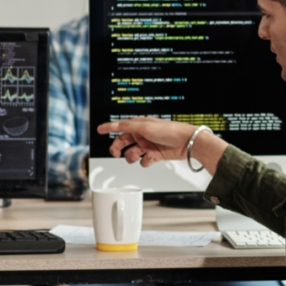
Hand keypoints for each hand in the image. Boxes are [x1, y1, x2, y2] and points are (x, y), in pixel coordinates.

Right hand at [96, 118, 226, 172]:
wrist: (187, 142)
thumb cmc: (169, 130)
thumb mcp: (145, 127)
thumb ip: (127, 127)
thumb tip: (113, 125)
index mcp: (139, 125)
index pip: (120, 126)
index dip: (109, 128)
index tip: (99, 129)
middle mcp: (142, 135)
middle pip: (123, 143)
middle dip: (118, 148)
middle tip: (115, 153)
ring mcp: (148, 145)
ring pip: (131, 154)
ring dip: (133, 156)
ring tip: (138, 155)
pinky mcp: (154, 155)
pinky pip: (143, 161)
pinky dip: (145, 161)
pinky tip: (151, 157)